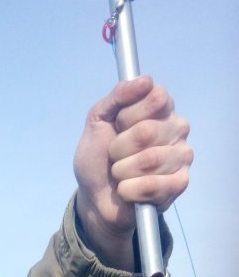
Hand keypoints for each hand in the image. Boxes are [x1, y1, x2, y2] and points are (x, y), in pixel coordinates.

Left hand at [73, 75, 191, 269]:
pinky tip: (127, 191)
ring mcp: (181, 156)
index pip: (156, 97)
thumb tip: (144, 80)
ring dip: (122, 171)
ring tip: (120, 174)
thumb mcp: (97, 120)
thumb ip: (117, 96)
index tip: (117, 126)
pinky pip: (156, 185)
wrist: (95, 197)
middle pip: (148, 131)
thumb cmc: (98, 158)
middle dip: (119, 148)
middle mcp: (176, 128)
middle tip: (114, 156)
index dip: (128, 115)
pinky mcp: (180, 183)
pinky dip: (131, 190)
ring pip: (150, 159)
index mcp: (160, 108)